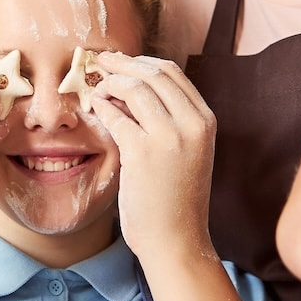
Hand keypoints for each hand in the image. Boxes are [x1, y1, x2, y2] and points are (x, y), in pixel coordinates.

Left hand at [89, 53, 216, 262]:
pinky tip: (96, 107)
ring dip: (110, 83)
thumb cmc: (175, 199)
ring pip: (134, 89)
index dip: (143, 61)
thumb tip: (129, 88)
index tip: (123, 61)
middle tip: (101, 60)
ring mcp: (169, 137)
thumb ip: (168, 119)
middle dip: (123, 63)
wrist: (177, 240)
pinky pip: (117, 116)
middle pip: (154, 73)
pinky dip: (102, 106)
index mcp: (205, 121)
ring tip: (97, 88)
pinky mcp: (143, 152)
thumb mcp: (186, 151)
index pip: (173, 73)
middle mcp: (192, 124)